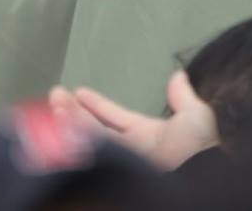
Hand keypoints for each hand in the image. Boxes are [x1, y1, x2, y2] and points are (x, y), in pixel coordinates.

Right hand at [48, 72, 218, 169]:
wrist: (195, 176)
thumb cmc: (197, 149)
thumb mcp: (193, 116)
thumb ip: (183, 97)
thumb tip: (178, 75)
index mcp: (144, 133)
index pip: (113, 116)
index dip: (96, 104)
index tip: (78, 91)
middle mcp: (128, 148)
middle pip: (94, 127)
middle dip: (73, 111)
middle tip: (55, 95)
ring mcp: (119, 160)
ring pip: (87, 138)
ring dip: (69, 121)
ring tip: (54, 105)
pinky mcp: (113, 170)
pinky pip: (88, 155)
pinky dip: (73, 142)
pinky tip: (61, 129)